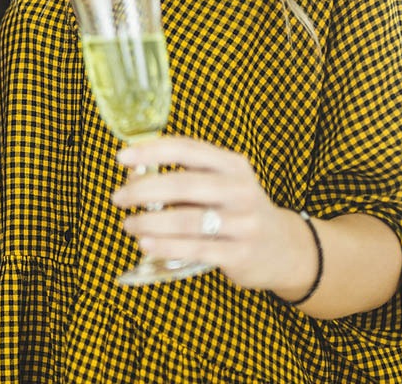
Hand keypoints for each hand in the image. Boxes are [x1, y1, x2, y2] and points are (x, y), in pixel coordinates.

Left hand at [113, 136, 317, 297]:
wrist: (284, 248)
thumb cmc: (236, 208)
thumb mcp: (220, 182)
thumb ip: (183, 175)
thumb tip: (133, 174)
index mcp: (231, 164)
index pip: (186, 149)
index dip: (151, 151)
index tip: (121, 157)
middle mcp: (239, 189)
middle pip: (183, 184)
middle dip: (143, 190)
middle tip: (117, 198)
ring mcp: (243, 222)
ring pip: (186, 219)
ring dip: (149, 222)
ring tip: (128, 224)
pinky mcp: (239, 253)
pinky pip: (195, 248)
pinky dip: (166, 246)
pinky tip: (145, 243)